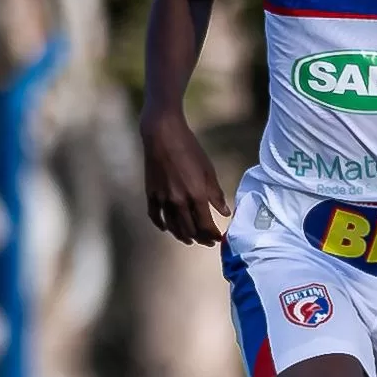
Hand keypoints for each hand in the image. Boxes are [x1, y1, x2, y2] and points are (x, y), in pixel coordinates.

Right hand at [139, 103, 230, 244]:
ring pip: (173, 227)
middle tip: (207, 241)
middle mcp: (179, 201)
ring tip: (190, 239)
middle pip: (190, 230)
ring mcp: (163, 199)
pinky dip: (162, 225)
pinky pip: (155, 216)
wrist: (163, 135)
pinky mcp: (151, 194)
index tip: (219, 238)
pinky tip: (167, 228)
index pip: (206, 225)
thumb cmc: (190, 149)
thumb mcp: (208, 171)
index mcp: (197, 195)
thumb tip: (225, 211)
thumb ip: (216, 194)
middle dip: (201, 238)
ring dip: (183, 236)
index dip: (213, 235)